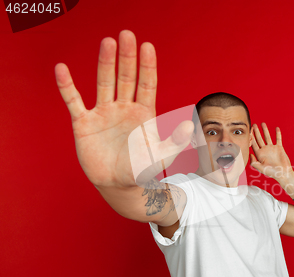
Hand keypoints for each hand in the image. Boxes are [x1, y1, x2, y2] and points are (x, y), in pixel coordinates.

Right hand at [55, 30, 192, 188]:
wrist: (117, 184)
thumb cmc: (141, 169)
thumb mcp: (161, 157)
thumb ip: (175, 142)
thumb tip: (190, 125)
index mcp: (143, 113)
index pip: (146, 84)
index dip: (147, 66)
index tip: (147, 46)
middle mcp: (124, 108)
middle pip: (125, 77)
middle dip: (127, 57)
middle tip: (127, 34)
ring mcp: (103, 113)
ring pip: (104, 83)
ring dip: (104, 63)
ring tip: (107, 42)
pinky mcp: (84, 123)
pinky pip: (74, 101)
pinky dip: (67, 86)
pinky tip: (61, 69)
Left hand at [250, 123, 293, 180]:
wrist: (283, 173)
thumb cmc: (272, 173)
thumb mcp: (261, 168)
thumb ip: (254, 162)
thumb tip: (249, 154)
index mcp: (259, 154)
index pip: (253, 144)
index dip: (250, 137)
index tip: (248, 131)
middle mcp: (265, 150)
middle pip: (259, 139)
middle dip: (256, 132)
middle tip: (253, 124)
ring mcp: (272, 148)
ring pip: (268, 137)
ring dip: (265, 130)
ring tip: (263, 123)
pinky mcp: (279, 148)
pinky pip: (278, 139)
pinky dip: (277, 134)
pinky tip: (276, 128)